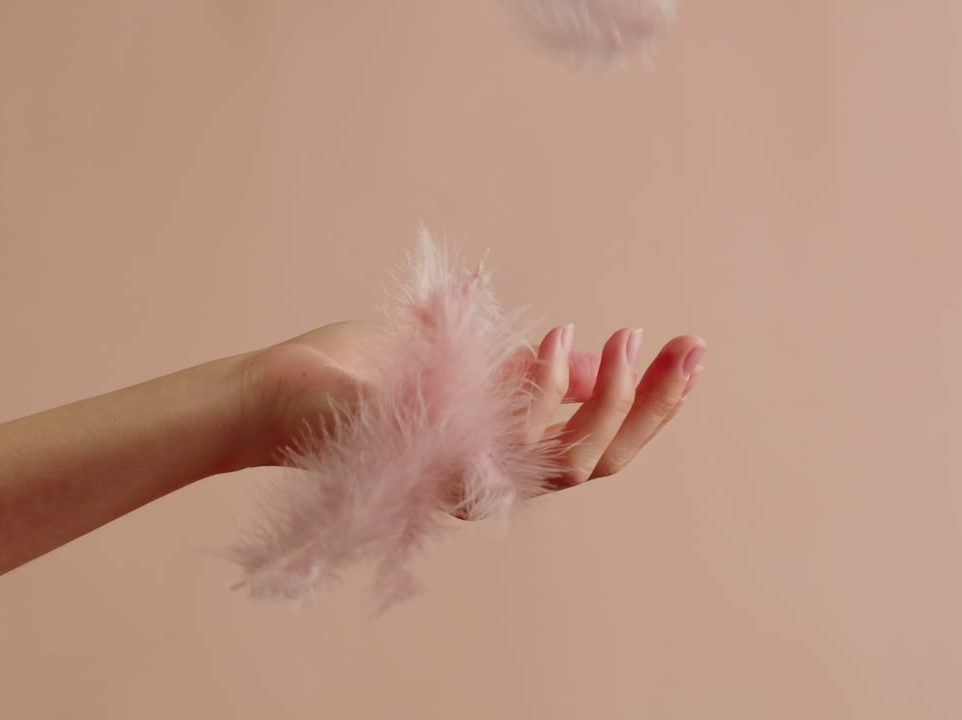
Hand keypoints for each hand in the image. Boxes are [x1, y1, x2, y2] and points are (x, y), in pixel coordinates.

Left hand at [235, 321, 705, 497]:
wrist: (270, 394)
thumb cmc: (359, 377)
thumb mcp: (460, 363)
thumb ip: (522, 374)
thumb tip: (588, 360)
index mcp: (502, 454)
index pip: (597, 445)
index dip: (649, 406)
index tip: (683, 348)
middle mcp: (492, 476)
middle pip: (600, 463)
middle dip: (654, 408)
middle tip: (690, 348)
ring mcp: (465, 477)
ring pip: (569, 466)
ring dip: (611, 404)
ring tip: (625, 338)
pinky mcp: (434, 466)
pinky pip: (507, 446)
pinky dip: (538, 394)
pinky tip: (552, 341)